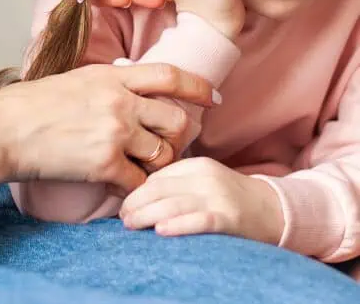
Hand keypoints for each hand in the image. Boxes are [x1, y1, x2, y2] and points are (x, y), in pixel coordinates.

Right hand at [0, 63, 215, 195]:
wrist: (2, 131)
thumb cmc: (28, 105)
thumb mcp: (72, 80)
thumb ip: (104, 84)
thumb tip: (124, 90)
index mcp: (110, 76)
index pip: (168, 75)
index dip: (197, 86)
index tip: (213, 97)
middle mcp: (119, 102)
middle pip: (175, 119)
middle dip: (178, 136)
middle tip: (165, 145)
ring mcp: (114, 133)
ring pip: (163, 152)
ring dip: (156, 164)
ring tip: (138, 167)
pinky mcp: (104, 164)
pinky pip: (139, 182)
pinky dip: (136, 189)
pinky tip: (122, 187)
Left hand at [120, 157, 283, 244]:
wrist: (275, 211)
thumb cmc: (231, 199)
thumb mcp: (203, 182)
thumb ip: (177, 184)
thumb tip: (138, 196)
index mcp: (197, 165)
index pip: (158, 176)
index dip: (136, 190)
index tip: (122, 204)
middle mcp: (206, 177)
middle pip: (160, 188)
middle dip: (135, 203)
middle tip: (121, 217)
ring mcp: (218, 197)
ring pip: (173, 204)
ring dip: (146, 215)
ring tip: (130, 225)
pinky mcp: (229, 218)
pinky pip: (199, 220)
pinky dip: (178, 225)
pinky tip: (160, 230)